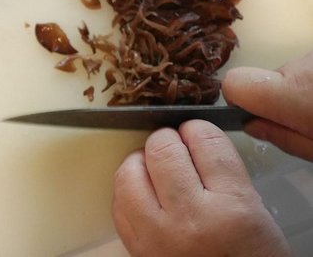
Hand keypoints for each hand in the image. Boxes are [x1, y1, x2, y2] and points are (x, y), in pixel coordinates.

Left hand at [112, 120, 289, 256]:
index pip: (205, 142)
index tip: (196, 132)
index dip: (198, 130)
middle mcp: (191, 219)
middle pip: (162, 150)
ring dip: (140, 162)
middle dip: (167, 140)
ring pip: (130, 172)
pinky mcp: (136, 248)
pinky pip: (118, 202)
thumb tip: (191, 138)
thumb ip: (223, 171)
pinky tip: (144, 193)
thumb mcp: (255, 211)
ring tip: (155, 168)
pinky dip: (128, 190)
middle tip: (175, 147)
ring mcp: (157, 235)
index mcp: (232, 207)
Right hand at [223, 51, 312, 160]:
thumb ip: (281, 137)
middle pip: (263, 79)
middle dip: (277, 98)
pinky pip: (305, 68)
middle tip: (303, 120)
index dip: (237, 99)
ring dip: (298, 90)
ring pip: (288, 73)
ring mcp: (312, 55)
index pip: (234, 82)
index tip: (253, 115)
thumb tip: (251, 126)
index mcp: (292, 92)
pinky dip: (311, 83)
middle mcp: (301, 66)